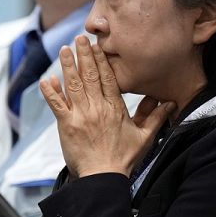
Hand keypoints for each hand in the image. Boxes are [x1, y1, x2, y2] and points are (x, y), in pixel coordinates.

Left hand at [39, 35, 174, 177]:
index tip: (97, 45)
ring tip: (64, 49)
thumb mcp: (145, 137)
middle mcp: (98, 108)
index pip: (108, 78)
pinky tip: (46, 79)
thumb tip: (169, 102)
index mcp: (115, 108)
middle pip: (90, 76)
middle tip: (79, 38)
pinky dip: (50, 92)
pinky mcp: (67, 125)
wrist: (104, 177)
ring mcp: (81, 115)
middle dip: (84, 55)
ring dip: (68, 66)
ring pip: (73, 85)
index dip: (101, 60)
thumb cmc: (123, 159)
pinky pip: (57, 105)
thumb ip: (154, 116)